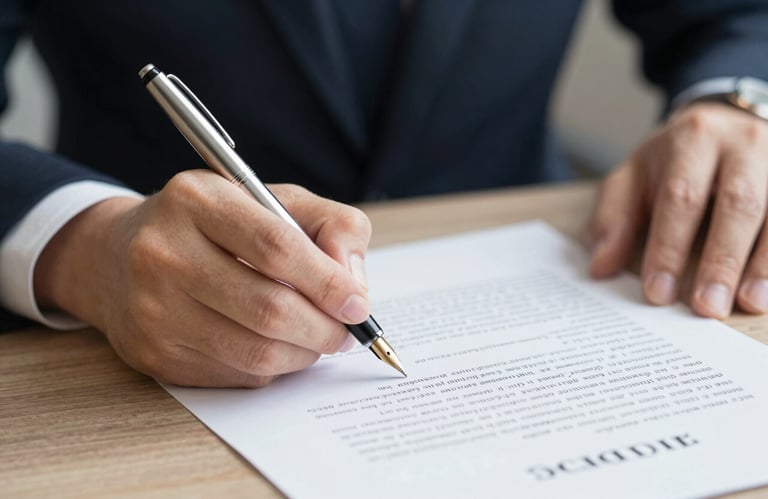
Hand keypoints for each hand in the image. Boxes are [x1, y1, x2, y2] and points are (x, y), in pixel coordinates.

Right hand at [33, 171, 371, 386]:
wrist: (117, 257)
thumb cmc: (214, 225)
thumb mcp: (272, 200)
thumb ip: (330, 224)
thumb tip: (353, 283)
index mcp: (196, 200)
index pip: (276, 246)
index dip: (327, 281)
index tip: (358, 304)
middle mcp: (164, 252)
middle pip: (269, 308)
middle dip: (324, 328)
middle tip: (345, 331)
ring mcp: (153, 309)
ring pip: (255, 352)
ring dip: (304, 353)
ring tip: (317, 338)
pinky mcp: (153, 353)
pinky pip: (236, 374)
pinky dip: (272, 367)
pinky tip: (276, 346)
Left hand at [590, 102, 767, 317]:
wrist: (729, 122)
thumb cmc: (676, 161)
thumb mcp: (635, 176)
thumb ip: (614, 218)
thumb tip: (601, 266)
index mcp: (694, 139)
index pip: (681, 197)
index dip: (669, 247)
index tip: (658, 292)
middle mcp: (745, 144)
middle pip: (740, 203)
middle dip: (722, 260)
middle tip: (707, 306)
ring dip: (765, 263)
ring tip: (749, 303)